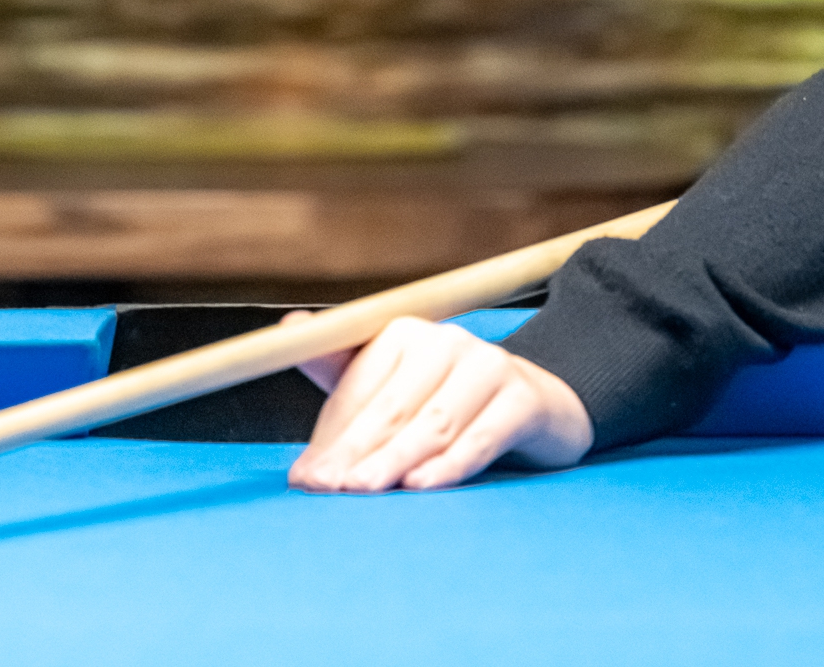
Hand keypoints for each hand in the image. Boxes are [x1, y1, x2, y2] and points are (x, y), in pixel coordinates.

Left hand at [282, 311, 592, 492]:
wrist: (535, 404)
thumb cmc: (445, 402)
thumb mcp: (392, 390)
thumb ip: (341, 390)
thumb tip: (288, 372)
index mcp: (404, 333)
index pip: (360, 389)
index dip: (331, 436)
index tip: (306, 477)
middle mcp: (446, 342)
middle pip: (393, 407)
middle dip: (355, 452)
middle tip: (326, 489)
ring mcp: (488, 367)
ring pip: (433, 423)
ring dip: (394, 460)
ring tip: (362, 490)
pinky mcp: (523, 398)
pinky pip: (482, 436)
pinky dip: (450, 462)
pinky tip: (422, 485)